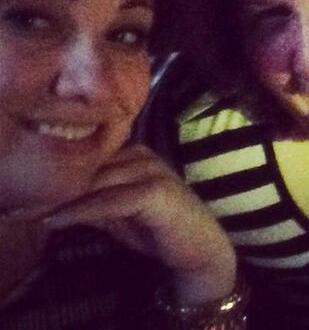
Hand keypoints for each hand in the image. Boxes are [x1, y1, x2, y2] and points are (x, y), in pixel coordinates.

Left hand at [43, 144, 236, 303]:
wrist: (199, 244)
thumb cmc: (159, 228)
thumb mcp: (118, 213)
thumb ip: (92, 201)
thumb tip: (52, 201)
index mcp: (134, 152)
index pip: (88, 158)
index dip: (56, 175)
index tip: (25, 194)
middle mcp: (142, 154)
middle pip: (89, 166)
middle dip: (53, 186)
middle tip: (19, 204)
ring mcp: (151, 170)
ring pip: (97, 180)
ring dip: (62, 197)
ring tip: (30, 211)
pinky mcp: (156, 191)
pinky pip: (111, 199)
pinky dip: (82, 210)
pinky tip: (55, 220)